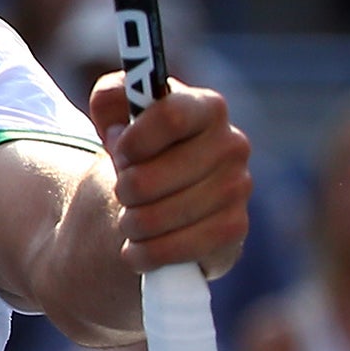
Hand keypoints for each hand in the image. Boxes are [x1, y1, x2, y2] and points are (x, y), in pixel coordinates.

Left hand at [88, 74, 251, 277]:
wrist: (156, 197)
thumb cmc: (135, 149)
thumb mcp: (115, 114)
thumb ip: (111, 98)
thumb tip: (119, 124)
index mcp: (205, 107)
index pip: (170, 116)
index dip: (133, 140)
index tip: (118, 151)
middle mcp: (231, 144)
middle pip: (151, 176)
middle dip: (123, 190)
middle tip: (120, 193)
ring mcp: (237, 188)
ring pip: (161, 215)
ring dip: (132, 223)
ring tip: (128, 220)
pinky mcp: (234, 229)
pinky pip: (180, 247)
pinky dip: (148, 252)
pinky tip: (137, 249)